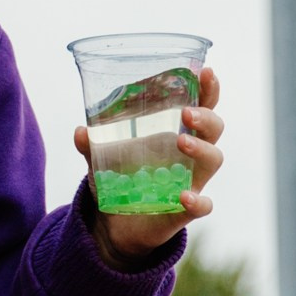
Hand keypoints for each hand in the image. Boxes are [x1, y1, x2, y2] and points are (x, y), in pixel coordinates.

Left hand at [76, 67, 225, 265]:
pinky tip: (184, 196)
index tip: (206, 72)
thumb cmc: (120, 180)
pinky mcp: (186, 209)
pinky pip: (203, 205)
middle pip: (215, 129)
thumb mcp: (100, 160)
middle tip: (187, 112)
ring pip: (214, 159)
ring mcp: (192, 180)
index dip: (208, 89)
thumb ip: (91, 146)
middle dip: (207, 116)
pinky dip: (198, 200)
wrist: (115, 223)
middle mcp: (190, 155)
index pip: (201, 106)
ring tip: (181, 140)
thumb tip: (81, 131)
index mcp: (175, 133)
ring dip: (202, 148)